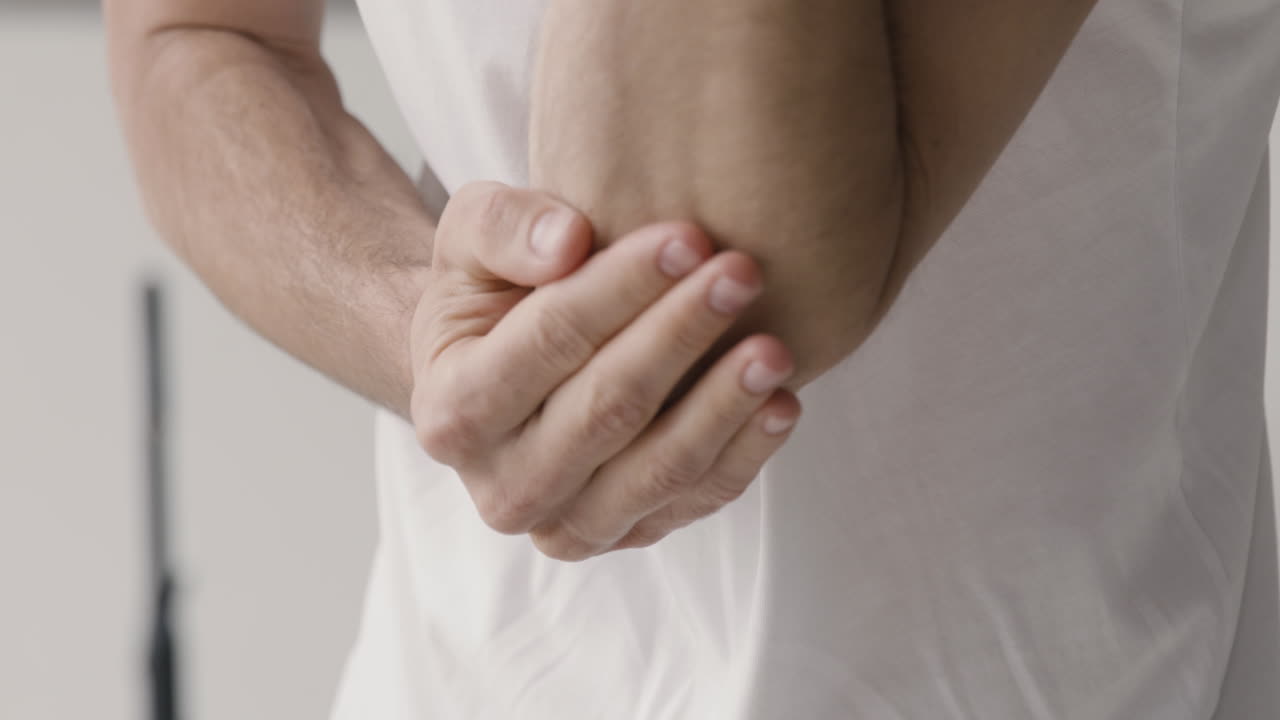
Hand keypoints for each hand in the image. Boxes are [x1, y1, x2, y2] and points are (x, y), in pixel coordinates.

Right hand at [409, 182, 801, 560]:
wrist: (497, 373)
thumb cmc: (489, 296)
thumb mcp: (467, 242)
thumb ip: (502, 227)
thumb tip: (568, 241)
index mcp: (452, 411)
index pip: (547, 341)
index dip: (621, 288)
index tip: (688, 236)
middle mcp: (502, 485)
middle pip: (608, 408)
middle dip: (681, 335)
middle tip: (742, 272)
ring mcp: (565, 524)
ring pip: (657, 469)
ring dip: (723, 405)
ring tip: (776, 346)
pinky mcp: (623, 535)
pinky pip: (693, 501)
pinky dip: (743, 456)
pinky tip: (782, 405)